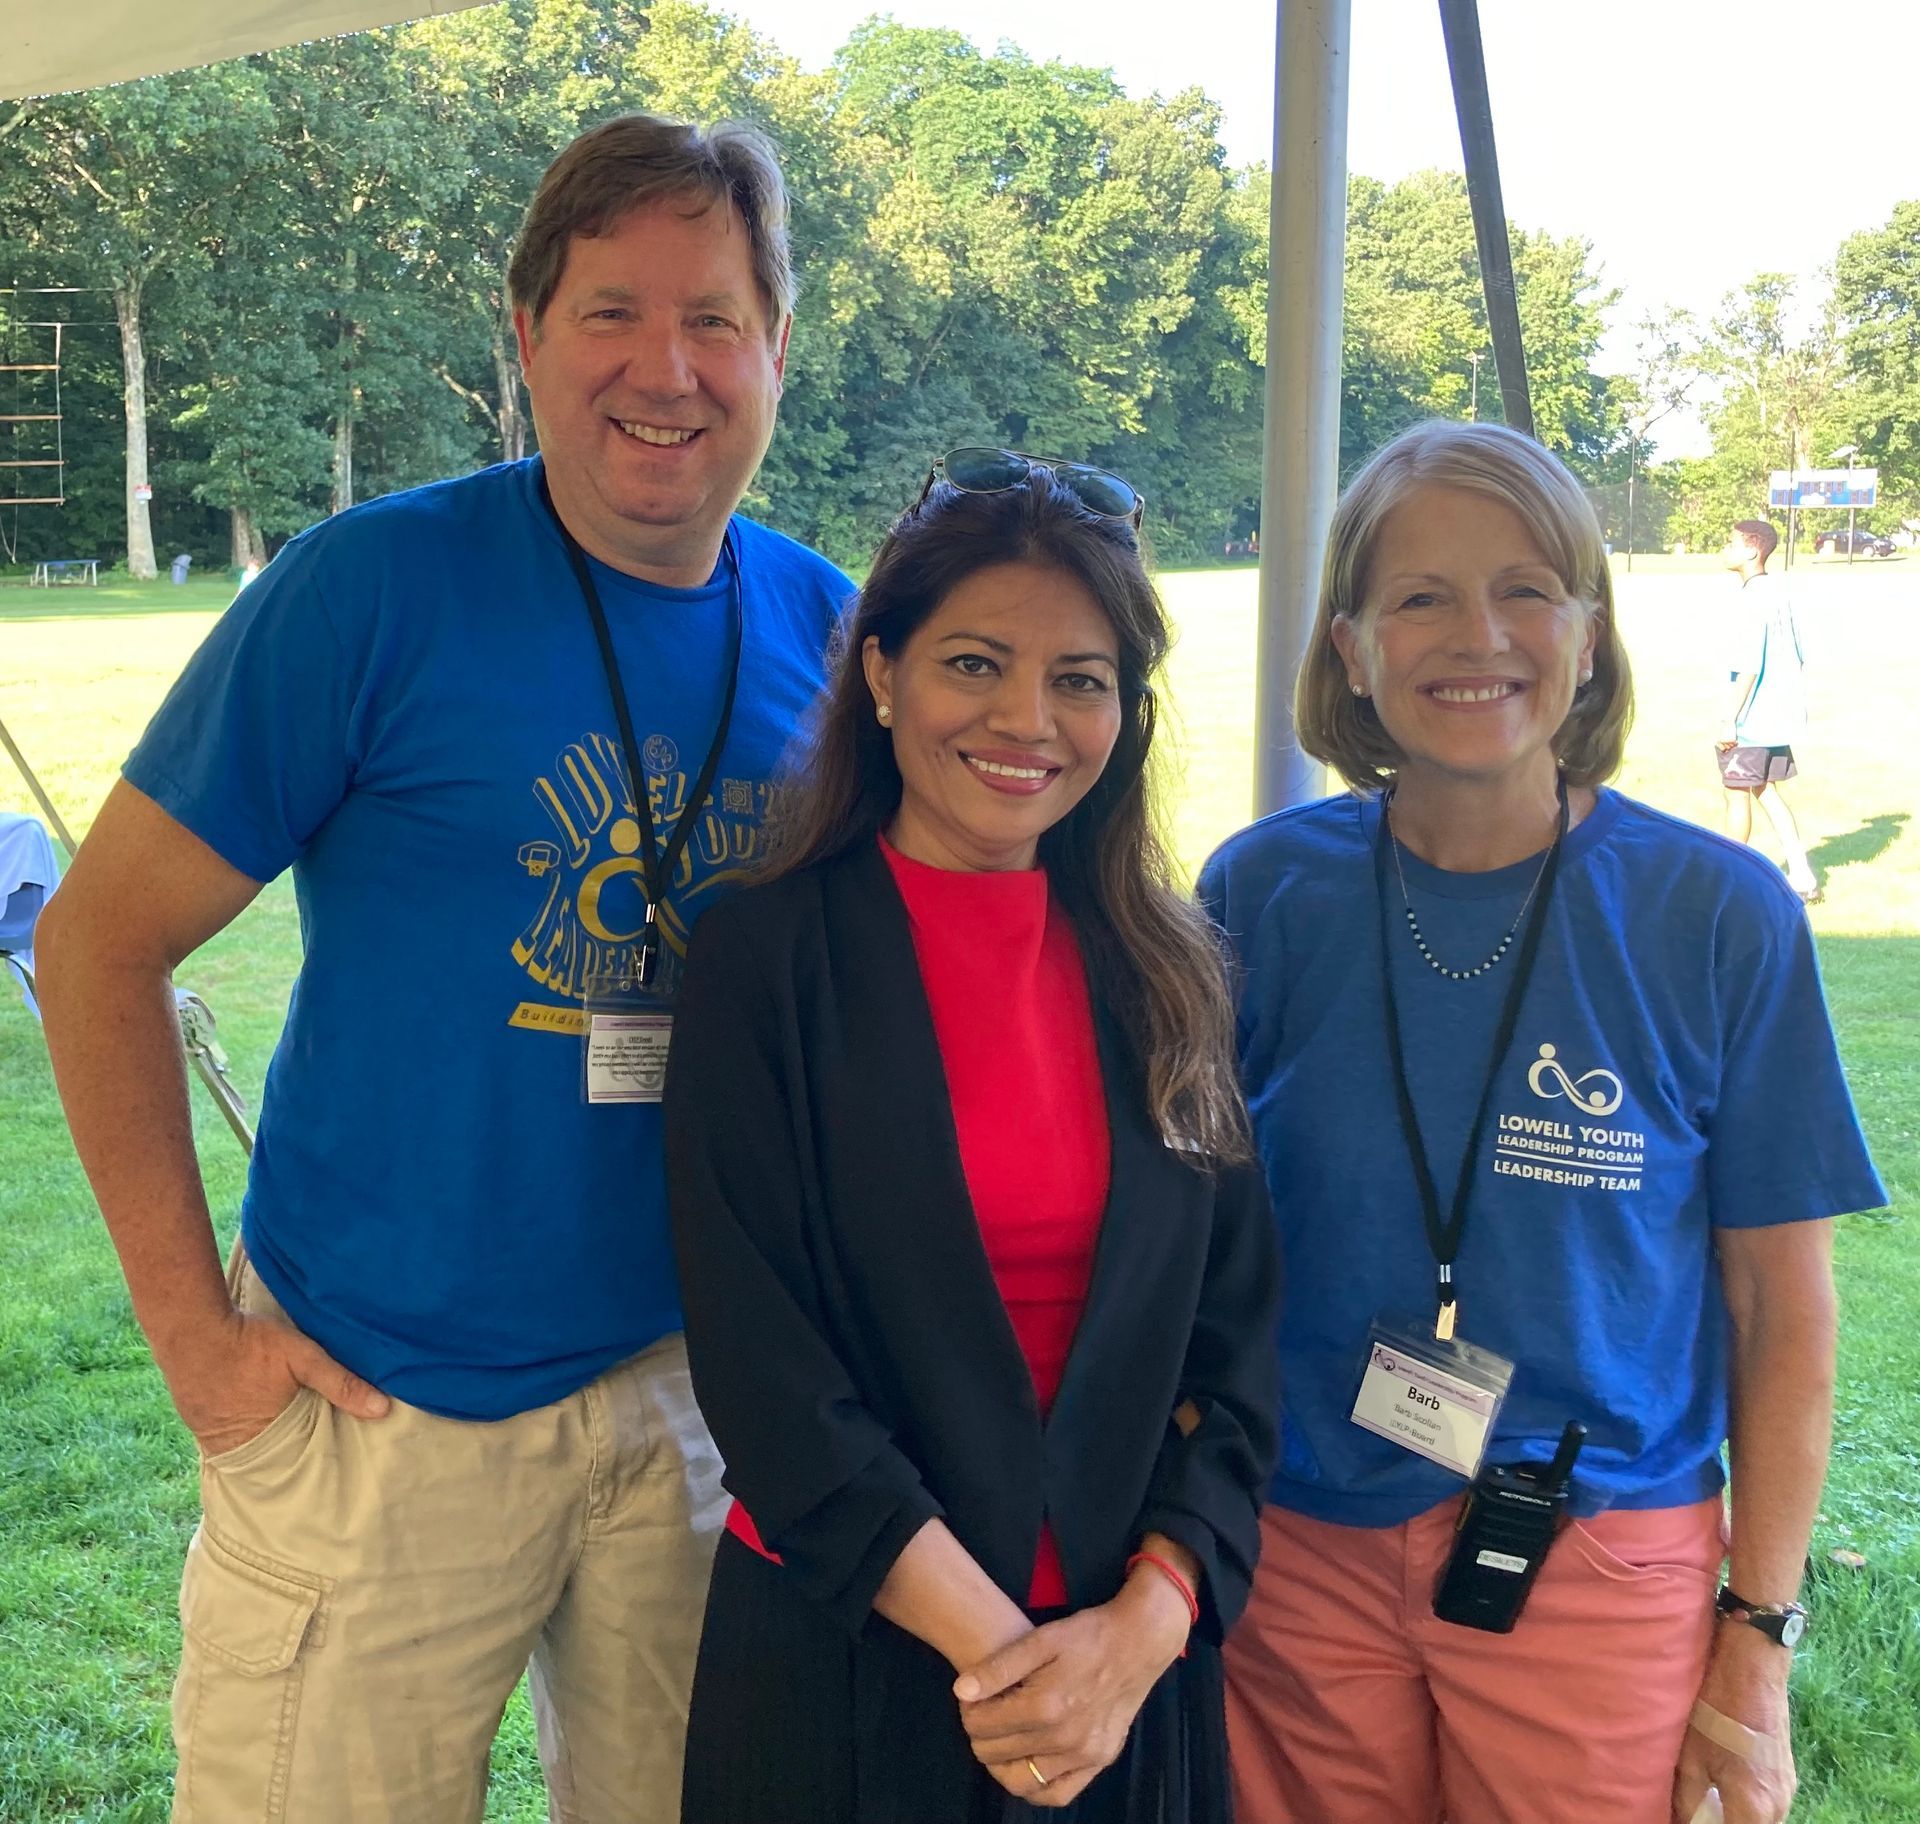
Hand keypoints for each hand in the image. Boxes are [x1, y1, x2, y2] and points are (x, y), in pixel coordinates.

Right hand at [162, 1306, 390, 1457]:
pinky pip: (223, 1439)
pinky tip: (253, 1423)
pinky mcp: (197, 1423)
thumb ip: (341, 1383)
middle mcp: (236, 1447)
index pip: (295, 1465)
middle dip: (288, 1458)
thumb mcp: (303, 1356)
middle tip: (311, 1458)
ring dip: (264, 1445)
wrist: (191, 1328)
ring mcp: (211, 1438)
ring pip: (247, 1450)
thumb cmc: (250, 1341)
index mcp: (266, 1438)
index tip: (331, 1469)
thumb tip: (382, 1409)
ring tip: (283, 1441)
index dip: (312, 1464)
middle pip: (270, 1461)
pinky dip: (241, 1434)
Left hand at [953, 1570, 1190, 1807]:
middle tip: (984, 1716)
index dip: (969, 1713)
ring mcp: (1084, 1755)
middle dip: (980, 1735)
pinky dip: (1036, 1786)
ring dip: (1001, 1765)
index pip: (982, 1726)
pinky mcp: (1100, 1760)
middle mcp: (1064, 1738)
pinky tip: (1028, 1765)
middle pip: (996, 1754)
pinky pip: (1058, 1792)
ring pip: (1022, 1781)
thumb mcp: (1041, 1639)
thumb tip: (961, 1691)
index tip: (973, 1700)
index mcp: (1044, 1705)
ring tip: (1001, 1741)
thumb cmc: (1087, 1635)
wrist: (1139, 1641)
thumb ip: (999, 1667)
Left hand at [1672, 1624, 1795, 1823]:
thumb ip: (1689, 1803)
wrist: (1753, 1667)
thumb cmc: (1716, 1710)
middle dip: (1720, 1822)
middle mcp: (1779, 1806)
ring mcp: (1787, 1790)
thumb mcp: (1691, 1759)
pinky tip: (1721, 1788)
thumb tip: (1682, 1821)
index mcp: (1755, 1809)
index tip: (1686, 1819)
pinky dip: (1744, 1805)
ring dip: (1733, 1816)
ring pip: (1759, 1821)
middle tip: (1691, 1812)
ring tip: (1705, 1800)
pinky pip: (1767, 1805)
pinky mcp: (1786, 1774)